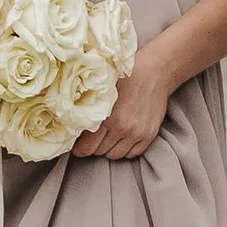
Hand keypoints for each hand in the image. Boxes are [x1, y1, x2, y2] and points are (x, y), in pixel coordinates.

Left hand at [75, 44, 174, 159]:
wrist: (156, 72)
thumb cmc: (127, 76)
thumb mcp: (104, 88)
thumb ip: (89, 105)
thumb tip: (70, 119)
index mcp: (108, 117)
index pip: (87, 147)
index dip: (80, 149)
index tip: (78, 147)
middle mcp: (123, 128)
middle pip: (100, 152)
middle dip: (94, 147)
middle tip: (92, 138)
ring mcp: (138, 133)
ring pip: (115, 155)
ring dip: (109, 148)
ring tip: (107, 137)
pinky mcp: (149, 135)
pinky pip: (133, 153)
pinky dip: (125, 149)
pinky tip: (122, 138)